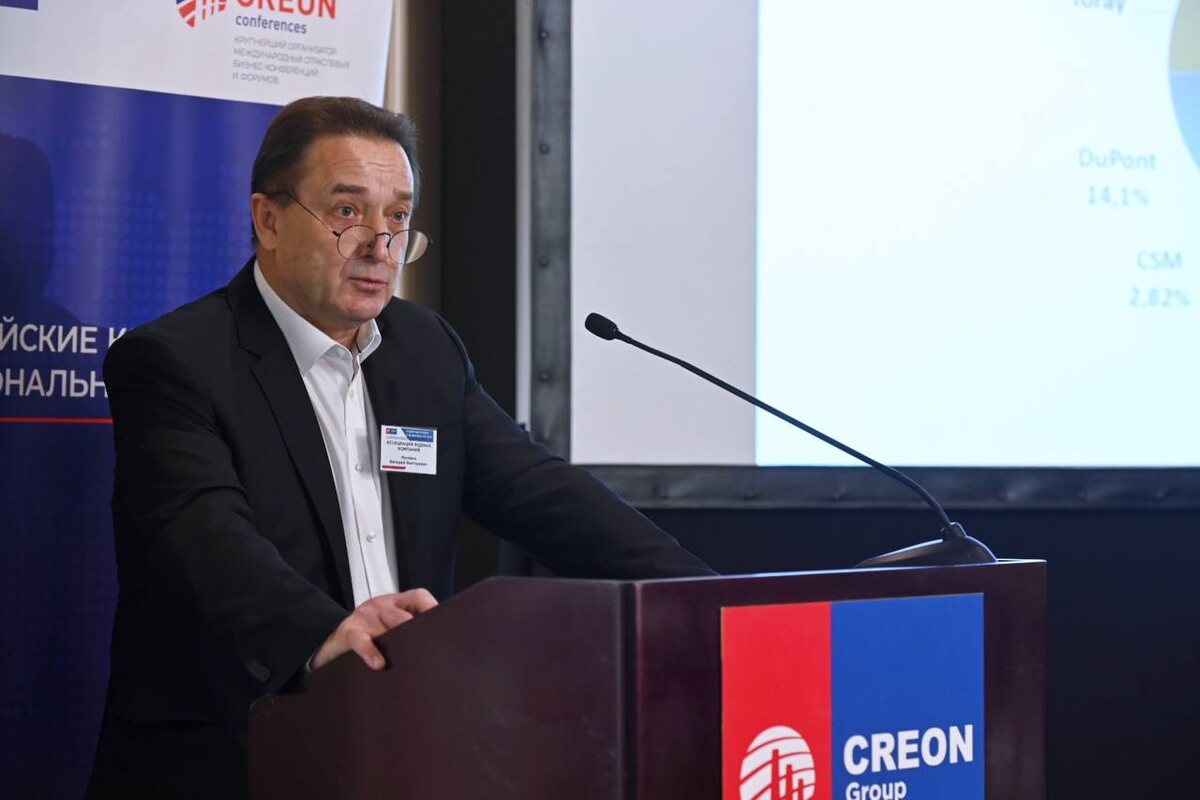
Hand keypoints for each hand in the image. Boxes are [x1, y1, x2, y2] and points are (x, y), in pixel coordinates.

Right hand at [311, 589, 437, 670]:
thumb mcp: (388, 629)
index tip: (446, 626)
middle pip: (406, 614)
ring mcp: (365, 616)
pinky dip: (370, 652)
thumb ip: (409, 632)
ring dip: (401, 642)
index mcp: (395, 603)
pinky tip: (379, 663)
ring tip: (413, 657)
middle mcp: (382, 606)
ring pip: (388, 624)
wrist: (330, 643)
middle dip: (420, 632)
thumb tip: (438, 647)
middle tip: (433, 649)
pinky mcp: (349, 631)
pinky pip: (361, 640)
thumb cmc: (367, 638)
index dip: (432, 609)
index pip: (419, 597)